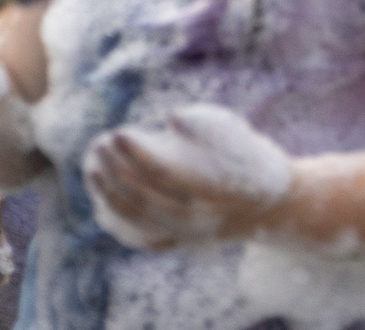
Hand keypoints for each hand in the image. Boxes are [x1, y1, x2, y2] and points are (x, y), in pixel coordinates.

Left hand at [85, 104, 295, 249]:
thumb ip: (207, 124)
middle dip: (114, 169)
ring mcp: (186, 235)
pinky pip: (139, 236)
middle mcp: (197, 218)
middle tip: (99, 144)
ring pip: (137, 220)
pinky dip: (116, 220)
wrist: (272, 207)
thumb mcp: (238, 134)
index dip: (136, 152)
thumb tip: (173, 119)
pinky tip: (102, 199)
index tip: (118, 133)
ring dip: (108, 193)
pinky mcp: (179, 244)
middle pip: (142, 197)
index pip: (162, 172)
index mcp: (213, 188)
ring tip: (92, 167)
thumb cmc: (250, 160)